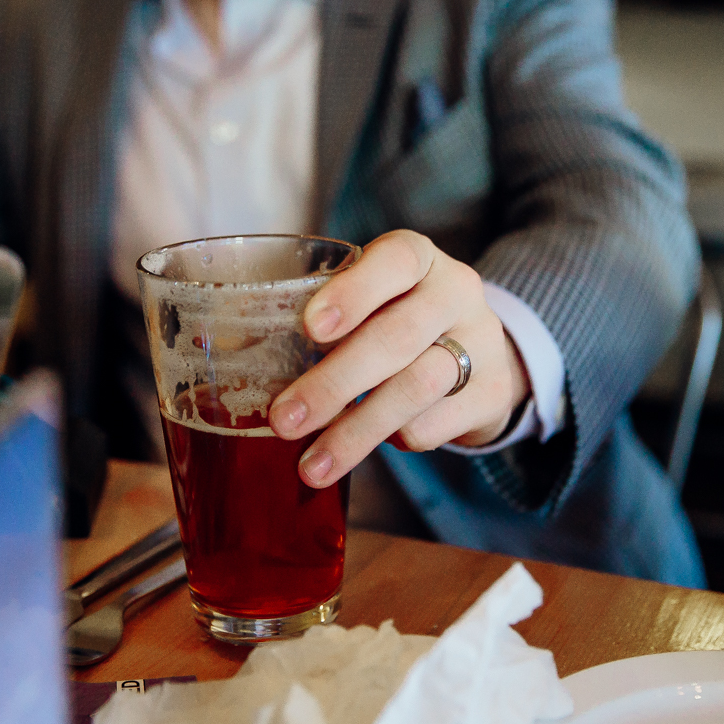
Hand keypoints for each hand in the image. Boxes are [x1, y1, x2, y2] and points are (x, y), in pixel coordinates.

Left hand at [268, 230, 531, 488]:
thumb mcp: (370, 300)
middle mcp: (455, 291)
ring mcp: (481, 341)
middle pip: (397, 337)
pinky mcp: (492, 393)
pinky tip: (366, 443)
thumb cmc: (396, 319)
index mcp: (417, 257)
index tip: (311, 329)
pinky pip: (434, 424)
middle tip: (285, 421)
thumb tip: (231, 355)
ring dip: (356, 431)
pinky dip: (393, 440)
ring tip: (311, 466)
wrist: (479, 350)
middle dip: (334, 384)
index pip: (394, 262)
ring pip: (415, 388)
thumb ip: (321, 317)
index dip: (353, 293)